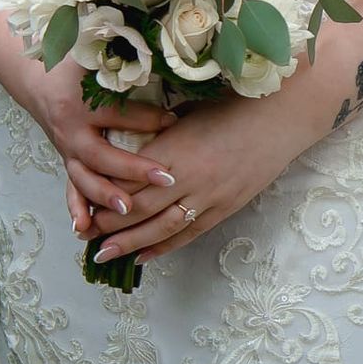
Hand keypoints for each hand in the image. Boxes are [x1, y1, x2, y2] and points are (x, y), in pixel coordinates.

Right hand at [5, 57, 179, 238]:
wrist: (36, 78)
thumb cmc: (73, 64)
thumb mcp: (95, 56)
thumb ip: (124, 62)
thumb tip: (167, 63)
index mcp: (81, 102)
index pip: (118, 114)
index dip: (149, 118)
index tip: (176, 121)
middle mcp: (71, 129)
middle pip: (101, 155)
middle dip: (133, 170)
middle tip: (165, 178)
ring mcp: (66, 149)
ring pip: (84, 179)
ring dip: (105, 197)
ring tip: (129, 209)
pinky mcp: (67, 161)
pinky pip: (71, 189)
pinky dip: (77, 209)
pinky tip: (85, 229)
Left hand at [82, 94, 309, 265]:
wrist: (281, 116)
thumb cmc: (232, 106)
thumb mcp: (188, 115)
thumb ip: (161, 137)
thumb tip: (132, 150)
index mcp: (172, 149)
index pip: (128, 182)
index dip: (101, 198)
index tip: (81, 207)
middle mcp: (187, 177)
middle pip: (138, 209)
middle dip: (108, 226)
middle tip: (84, 238)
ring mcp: (208, 196)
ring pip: (162, 228)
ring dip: (132, 244)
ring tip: (105, 256)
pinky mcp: (226, 207)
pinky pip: (190, 233)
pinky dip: (165, 246)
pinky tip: (144, 256)